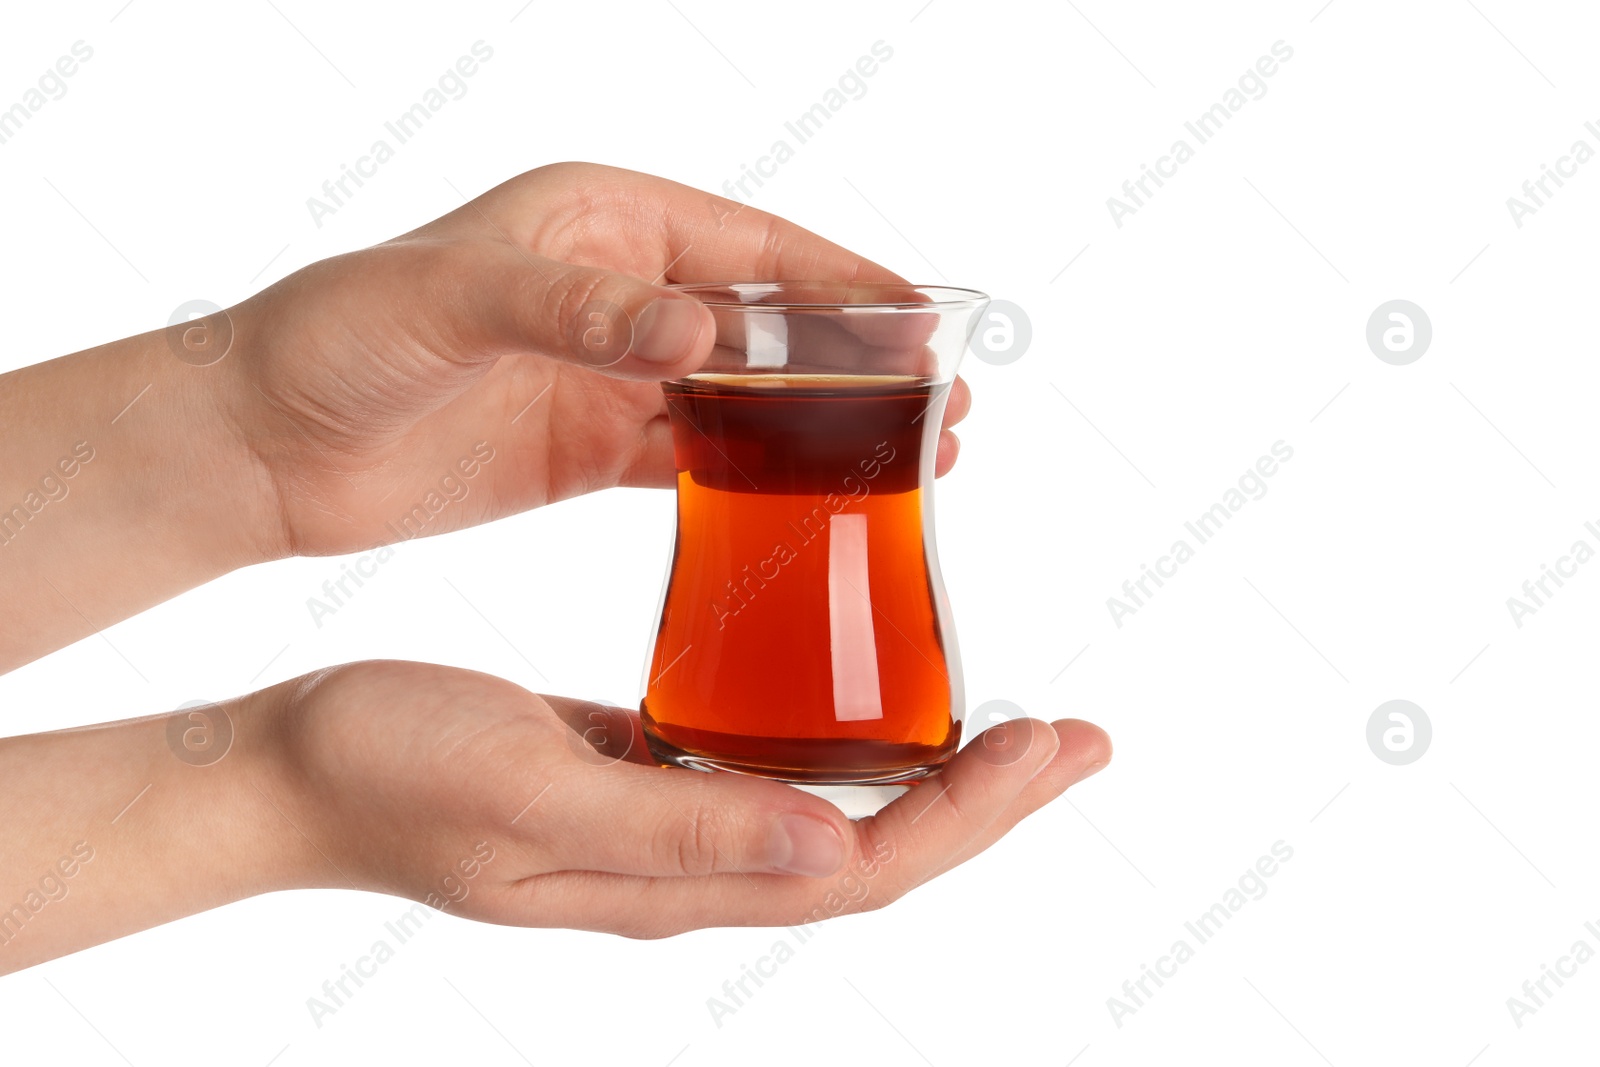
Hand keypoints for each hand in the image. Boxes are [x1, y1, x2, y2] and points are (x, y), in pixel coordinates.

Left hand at [218, 163, 972, 556]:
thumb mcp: (452, 302)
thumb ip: (579, 310)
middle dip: (860, 360)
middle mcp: (618, 290)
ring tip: (912, 458)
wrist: (260, 444)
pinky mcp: (588, 445)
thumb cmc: (333, 338)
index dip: (848, 282)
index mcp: (600, 221)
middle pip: (771, 321)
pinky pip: (695, 458)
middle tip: (946, 404)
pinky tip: (815, 502)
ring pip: (746, 394)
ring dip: (824, 425)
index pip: (754, 246)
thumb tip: (701, 331)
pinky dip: (756, 478)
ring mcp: (609, 372)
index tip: (927, 321)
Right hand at [259, 660, 1108, 936]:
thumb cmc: (394, 770)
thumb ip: (680, 827)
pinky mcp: (641, 781)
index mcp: (673, 879)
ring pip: (834, 816)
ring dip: (932, 777)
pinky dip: (843, 747)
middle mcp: (689, 866)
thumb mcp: (531, 792)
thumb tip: (836, 845)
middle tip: (1079, 738)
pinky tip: (869, 711)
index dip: (971, 817)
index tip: (1055, 745)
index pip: (863, 867)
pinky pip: (771, 776)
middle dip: (987, 799)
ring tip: (1011, 728)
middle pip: (874, 850)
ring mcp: (666, 830)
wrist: (297, 765)